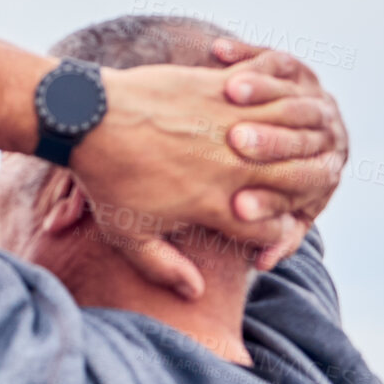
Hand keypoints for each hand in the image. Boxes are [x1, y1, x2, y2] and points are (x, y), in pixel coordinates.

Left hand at [69, 51, 343, 295]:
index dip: (273, 232)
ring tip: (277, 148)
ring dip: (292, 145)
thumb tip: (194, 293)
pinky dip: (275, 107)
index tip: (261, 225)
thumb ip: (162, 268)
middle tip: (278, 186)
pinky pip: (272, 99)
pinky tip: (260, 113)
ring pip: (293, 139)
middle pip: (294, 184)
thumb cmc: (105, 178)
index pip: (273, 230)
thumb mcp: (126, 235)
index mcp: (216, 206)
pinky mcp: (225, 90)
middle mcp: (233, 168)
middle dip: (293, 191)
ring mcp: (233, 126)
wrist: (88, 118)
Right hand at [214, 39, 348, 270]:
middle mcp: (319, 137)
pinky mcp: (291, 72)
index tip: (239, 205)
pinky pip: (275, 59)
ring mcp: (309, 101)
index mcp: (321, 177)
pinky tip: (219, 53)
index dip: (270, 199)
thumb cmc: (266, 191)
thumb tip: (258, 267)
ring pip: (292, 93)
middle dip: (272, 140)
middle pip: (299, 135)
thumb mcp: (276, 220)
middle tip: (239, 141)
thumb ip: (270, 239)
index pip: (301, 186)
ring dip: (263, 89)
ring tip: (231, 89)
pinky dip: (249, 54)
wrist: (284, 147)